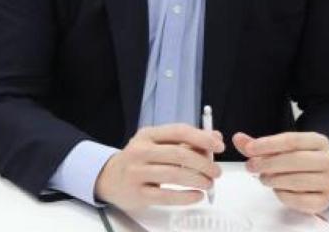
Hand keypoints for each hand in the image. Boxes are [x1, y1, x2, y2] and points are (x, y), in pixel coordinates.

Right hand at [95, 124, 223, 210]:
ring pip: (174, 175)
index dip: (202, 138)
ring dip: (198, 180)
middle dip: (203, 163)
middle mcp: (139, 151)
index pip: (178, 131)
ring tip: (208, 184)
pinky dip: (186, 197)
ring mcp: (136, 172)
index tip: (219, 146)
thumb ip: (186, 141)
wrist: (109, 178)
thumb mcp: (157, 144)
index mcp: (147, 135)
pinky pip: (166, 196)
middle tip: (216, 171)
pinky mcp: (137, 193)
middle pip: (178, 155)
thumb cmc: (139, 160)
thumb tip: (215, 137)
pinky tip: (197, 196)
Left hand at [233, 131, 328, 213]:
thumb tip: (238, 138)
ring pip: (297, 181)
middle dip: (267, 163)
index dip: (267, 144)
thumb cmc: (297, 160)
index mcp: (319, 141)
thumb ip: (257, 144)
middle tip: (250, 166)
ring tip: (263, 178)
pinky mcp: (325, 201)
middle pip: (295, 160)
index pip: (292, 140)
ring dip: (273, 180)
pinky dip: (283, 195)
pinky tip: (277, 189)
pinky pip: (299, 200)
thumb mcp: (280, 148)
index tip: (249, 149)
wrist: (320, 177)